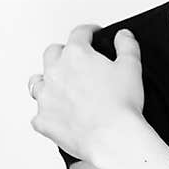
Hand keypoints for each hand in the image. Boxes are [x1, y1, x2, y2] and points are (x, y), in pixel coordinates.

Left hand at [28, 26, 144, 166]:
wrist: (111, 137)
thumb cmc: (120, 105)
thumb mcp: (132, 66)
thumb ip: (127, 46)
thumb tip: (123, 36)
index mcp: (77, 55)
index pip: (79, 34)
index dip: (88, 31)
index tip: (92, 33)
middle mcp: (56, 72)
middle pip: (52, 53)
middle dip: (63, 52)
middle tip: (75, 59)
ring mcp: (46, 97)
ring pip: (37, 82)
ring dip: (47, 80)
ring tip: (58, 85)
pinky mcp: (43, 120)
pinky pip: (39, 115)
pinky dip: (47, 113)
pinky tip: (57, 115)